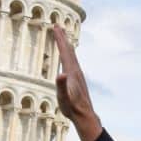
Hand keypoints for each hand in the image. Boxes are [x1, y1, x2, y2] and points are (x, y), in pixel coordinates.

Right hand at [53, 25, 101, 140]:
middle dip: (63, 38)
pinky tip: (67, 57)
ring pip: (72, 55)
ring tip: (62, 38)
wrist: (84, 115)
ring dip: (66, 45)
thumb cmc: (72, 107)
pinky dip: (69, 55)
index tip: (56, 26)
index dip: (60, 39)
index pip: (65, 51)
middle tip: (58, 26)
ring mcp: (77, 75)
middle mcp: (76, 70)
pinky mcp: (77, 79)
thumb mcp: (63, 98)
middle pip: (69, 50)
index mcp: (72, 71)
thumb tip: (60, 74)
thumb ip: (61, 86)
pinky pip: (72, 62)